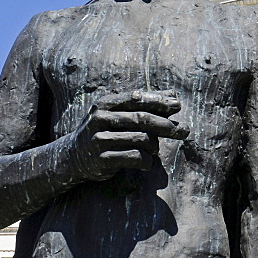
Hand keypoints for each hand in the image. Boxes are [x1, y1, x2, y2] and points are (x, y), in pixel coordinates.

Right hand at [67, 90, 187, 181]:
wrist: (72, 157)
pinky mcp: (102, 159)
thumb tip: (173, 95)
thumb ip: (144, 104)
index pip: (137, 98)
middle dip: (166, 125)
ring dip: (155, 146)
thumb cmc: (104, 130)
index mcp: (106, 104)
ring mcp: (99, 139)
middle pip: (142, 119)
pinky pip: (135, 157)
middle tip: (184, 131)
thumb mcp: (119, 113)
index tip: (178, 105)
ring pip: (141, 139)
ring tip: (155, 150)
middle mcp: (100, 119)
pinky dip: (147, 161)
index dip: (159, 101)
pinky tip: (147, 163)